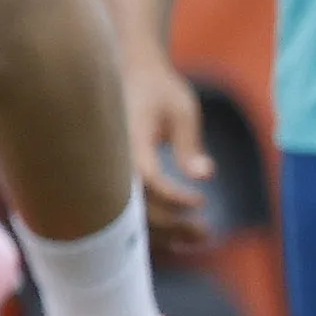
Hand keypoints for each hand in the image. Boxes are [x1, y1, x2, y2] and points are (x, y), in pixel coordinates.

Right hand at [120, 52, 214, 258]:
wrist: (130, 76)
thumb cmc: (159, 90)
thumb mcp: (182, 110)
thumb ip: (190, 144)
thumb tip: (205, 175)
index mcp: (127, 141)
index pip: (149, 180)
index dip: (176, 197)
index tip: (202, 201)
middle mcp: (112, 162)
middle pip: (135, 208)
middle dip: (172, 225)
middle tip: (205, 232)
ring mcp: (110, 174)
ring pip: (129, 218)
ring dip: (163, 234)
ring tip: (198, 239)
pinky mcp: (115, 181)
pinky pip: (129, 214)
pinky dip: (153, 229)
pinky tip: (178, 237)